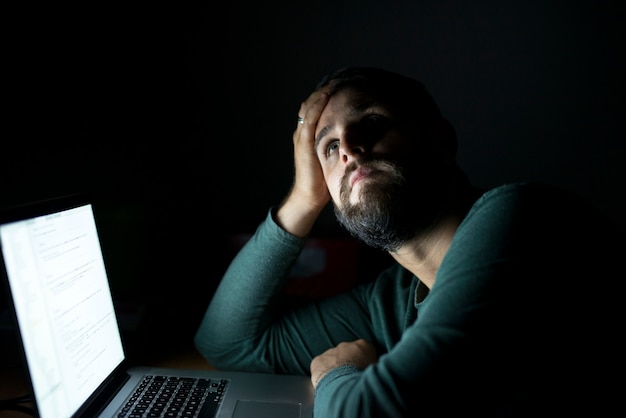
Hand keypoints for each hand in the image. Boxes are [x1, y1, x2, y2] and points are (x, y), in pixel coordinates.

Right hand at [276, 88, 331, 236]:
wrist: (309, 197)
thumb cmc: (323, 180)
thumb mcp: (332, 158)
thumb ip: (339, 146)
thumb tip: (359, 140)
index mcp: (309, 135)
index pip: (315, 109)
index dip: (326, 96)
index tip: (340, 86)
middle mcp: (302, 132)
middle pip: (310, 104)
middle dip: (324, 91)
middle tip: (339, 79)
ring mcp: (301, 137)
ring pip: (308, 107)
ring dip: (321, 93)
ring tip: (334, 82)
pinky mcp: (303, 143)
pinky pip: (309, 119)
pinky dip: (317, 105)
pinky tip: (326, 96)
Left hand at [310, 339, 377, 387]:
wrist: (347, 388)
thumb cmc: (366, 382)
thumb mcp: (377, 372)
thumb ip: (374, 367)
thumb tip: (374, 371)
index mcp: (364, 346)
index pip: (364, 351)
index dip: (363, 363)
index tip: (363, 373)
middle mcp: (346, 345)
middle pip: (348, 354)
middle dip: (348, 364)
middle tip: (350, 380)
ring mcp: (331, 352)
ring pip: (333, 360)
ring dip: (335, 369)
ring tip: (339, 384)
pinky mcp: (318, 361)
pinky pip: (320, 366)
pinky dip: (322, 374)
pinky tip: (327, 385)